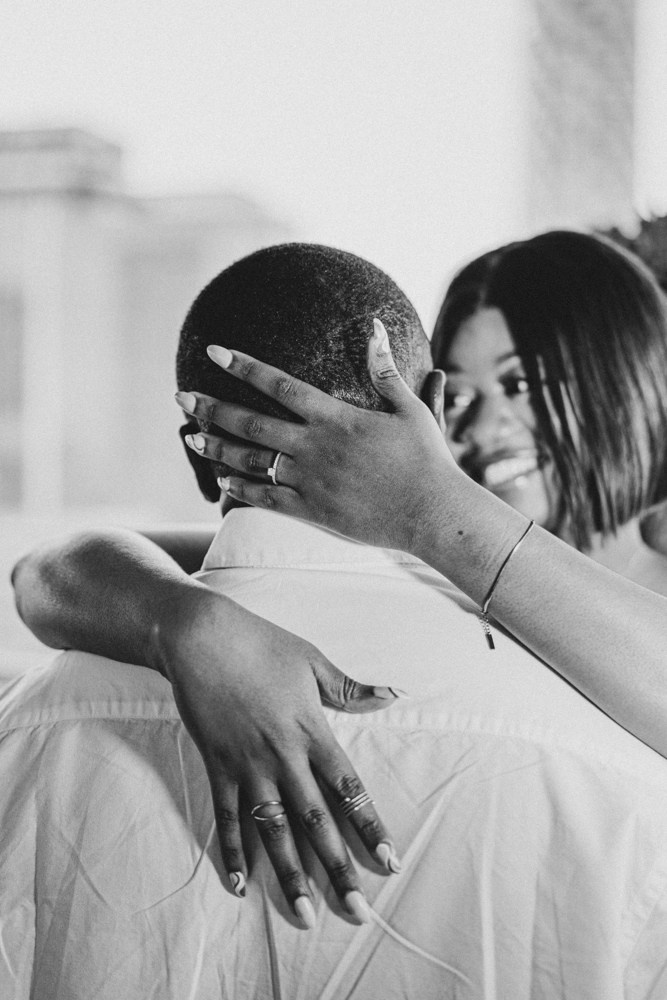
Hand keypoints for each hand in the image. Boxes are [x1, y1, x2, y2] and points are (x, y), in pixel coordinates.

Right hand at [148, 584, 399, 927]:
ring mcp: (247, 765)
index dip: (370, 829)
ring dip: (290, 874)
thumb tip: (394, 693)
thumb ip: (352, 689)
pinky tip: (241, 884)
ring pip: (273, 830)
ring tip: (304, 914)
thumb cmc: (261, 644)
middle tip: (357, 911)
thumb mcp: (313, 662)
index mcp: (312, 731)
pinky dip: (233, 852)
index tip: (389, 863)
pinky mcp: (217, 766)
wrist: (201, 637)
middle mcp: (282, 756)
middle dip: (338, 868)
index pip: (348, 791)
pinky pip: (227, 817)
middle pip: (316, 821)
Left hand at [176, 319, 455, 553]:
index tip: (215, 351)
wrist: (432, 513)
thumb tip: (375, 327)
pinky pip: (267, 499)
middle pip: (251, 424)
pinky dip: (240, 490)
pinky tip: (221, 482)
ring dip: (216, 449)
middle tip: (181, 397)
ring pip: (251, 463)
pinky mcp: (313, 511)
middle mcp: (315, 448)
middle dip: (211, 408)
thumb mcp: (410, 408)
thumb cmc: (426, 460)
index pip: (279, 386)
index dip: (243, 366)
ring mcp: (310, 481)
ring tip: (190, 438)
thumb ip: (384, 370)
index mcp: (336, 418)